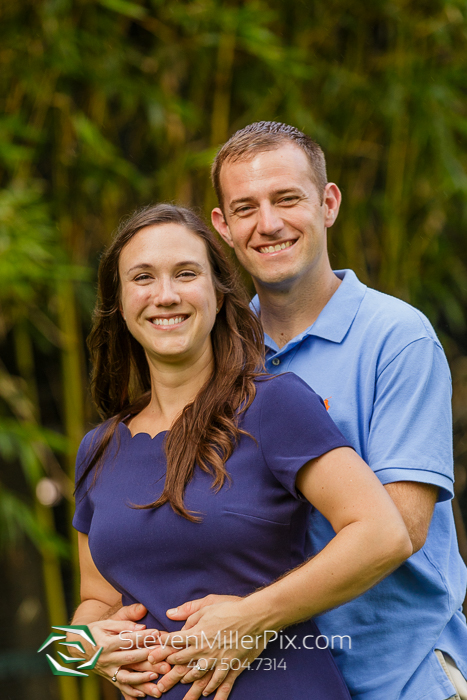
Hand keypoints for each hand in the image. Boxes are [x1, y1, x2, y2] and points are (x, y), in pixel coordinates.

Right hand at [68, 618, 161, 697]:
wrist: (78, 646)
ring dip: (141, 679)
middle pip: (129, 659)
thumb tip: (142, 626)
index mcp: (106, 643)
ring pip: (125, 677)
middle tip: (164, 658)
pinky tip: (142, 694)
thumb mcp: (106, 622)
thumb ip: (124, 622)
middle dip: (148, 659)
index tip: (158, 633)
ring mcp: (107, 671)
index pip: (128, 639)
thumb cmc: (95, 631)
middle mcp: (106, 659)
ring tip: (155, 678)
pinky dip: (131, 692)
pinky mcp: (108, 678)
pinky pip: (120, 687)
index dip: (143, 636)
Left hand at [151, 598, 272, 697]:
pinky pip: (221, 682)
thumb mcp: (207, 604)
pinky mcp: (232, 665)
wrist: (255, 616)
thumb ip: (188, 611)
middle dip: (170, 672)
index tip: (151, 655)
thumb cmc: (231, 607)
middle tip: (160, 681)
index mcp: (197, 634)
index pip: (174, 643)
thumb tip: (170, 614)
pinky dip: (215, 691)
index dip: (161, 649)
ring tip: (182, 691)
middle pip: (182, 663)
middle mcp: (204, 650)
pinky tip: (209, 695)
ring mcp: (218, 660)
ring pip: (199, 676)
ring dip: (189, 684)